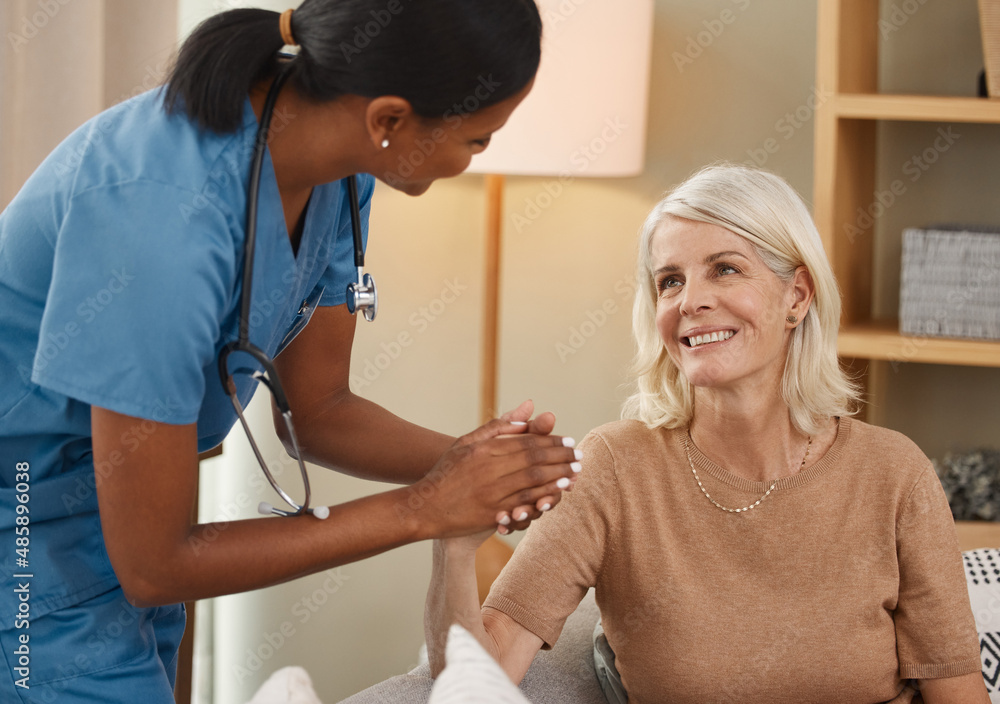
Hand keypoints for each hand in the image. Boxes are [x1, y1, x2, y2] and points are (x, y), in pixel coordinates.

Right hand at [412, 401, 577, 539]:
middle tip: (579, 457)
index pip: (527, 441)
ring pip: (533, 481)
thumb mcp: (467, 443)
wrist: (424, 508)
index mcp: (484, 449)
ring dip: (558, 477)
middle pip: (534, 459)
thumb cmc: (447, 472)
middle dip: (561, 458)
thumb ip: (498, 426)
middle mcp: (488, 468)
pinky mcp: (491, 513)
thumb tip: (529, 405)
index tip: (568, 441)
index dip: (551, 441)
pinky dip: (543, 498)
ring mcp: (490, 492)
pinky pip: (524, 505)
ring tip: (575, 474)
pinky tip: (557, 495)